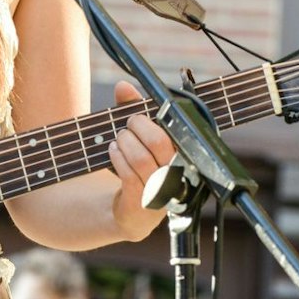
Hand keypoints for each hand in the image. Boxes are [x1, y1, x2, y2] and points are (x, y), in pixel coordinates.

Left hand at [106, 82, 177, 240]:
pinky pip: (129, 175)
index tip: (138, 113)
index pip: (176, 133)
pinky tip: (114, 151)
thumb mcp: (139, 137)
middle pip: (159, 142)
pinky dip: (118, 158)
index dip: (156, 119)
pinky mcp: (143, 203)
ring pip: (141, 159)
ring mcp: (161, 192)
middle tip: (128, 124)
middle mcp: (177, 176)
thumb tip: (123, 86)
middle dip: (138, 127)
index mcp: (185, 158)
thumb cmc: (139, 168)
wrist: (132, 212)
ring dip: (125, 143)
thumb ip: (133, 109)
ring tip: (119, 139)